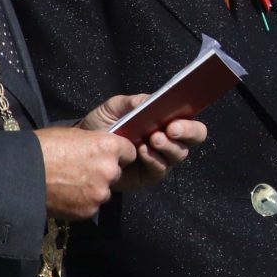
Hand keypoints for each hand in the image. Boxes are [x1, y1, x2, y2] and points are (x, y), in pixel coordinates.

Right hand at [33, 124, 134, 220]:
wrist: (22, 174)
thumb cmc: (45, 147)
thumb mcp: (76, 135)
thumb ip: (96, 144)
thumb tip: (102, 150)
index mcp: (109, 147)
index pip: (129, 152)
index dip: (118, 154)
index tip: (107, 156)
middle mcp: (110, 170)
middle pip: (117, 173)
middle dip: (104, 172)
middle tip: (82, 171)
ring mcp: (100, 193)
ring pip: (104, 191)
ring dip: (94, 189)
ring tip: (71, 184)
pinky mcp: (88, 211)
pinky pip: (91, 206)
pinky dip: (81, 203)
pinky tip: (65, 195)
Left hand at [76, 93, 206, 192]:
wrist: (82, 149)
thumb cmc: (102, 125)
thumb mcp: (114, 107)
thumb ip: (132, 102)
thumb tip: (152, 100)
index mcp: (166, 120)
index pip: (190, 120)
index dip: (189, 121)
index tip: (176, 120)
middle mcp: (169, 139)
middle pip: (194, 138)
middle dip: (187, 133)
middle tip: (170, 129)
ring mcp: (161, 158)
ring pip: (179, 154)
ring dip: (169, 146)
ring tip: (152, 139)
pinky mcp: (149, 175)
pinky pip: (160, 169)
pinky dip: (153, 159)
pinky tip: (141, 152)